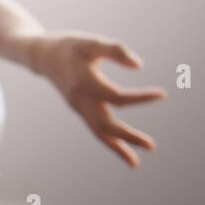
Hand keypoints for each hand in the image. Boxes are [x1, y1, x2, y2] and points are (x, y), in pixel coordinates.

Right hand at [30, 33, 164, 166]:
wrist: (42, 56)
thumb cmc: (70, 46)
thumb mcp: (91, 42)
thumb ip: (115, 50)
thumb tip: (139, 65)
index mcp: (84, 82)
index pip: (116, 97)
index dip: (140, 98)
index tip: (162, 95)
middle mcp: (80, 99)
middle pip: (105, 124)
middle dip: (127, 136)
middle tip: (151, 146)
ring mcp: (78, 107)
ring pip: (98, 132)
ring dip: (117, 147)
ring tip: (135, 163)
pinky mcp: (80, 110)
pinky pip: (95, 129)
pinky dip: (109, 142)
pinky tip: (124, 151)